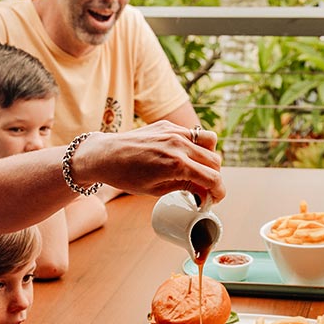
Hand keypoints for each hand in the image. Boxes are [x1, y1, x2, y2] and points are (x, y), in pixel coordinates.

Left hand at [74, 122, 224, 202]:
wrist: (105, 155)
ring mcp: (174, 132)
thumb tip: (204, 193)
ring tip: (198, 169)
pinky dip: (196, 145)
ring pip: (210, 142)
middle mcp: (179, 145)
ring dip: (209, 158)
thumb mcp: (157, 190)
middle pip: (215, 161)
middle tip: (205, 188)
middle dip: (214, 177)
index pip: (213, 178)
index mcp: (177, 165)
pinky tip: (185, 156)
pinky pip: (194, 133)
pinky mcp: (168, 125)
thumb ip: (186, 188)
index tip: (215, 198)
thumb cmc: (126, 176)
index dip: (219, 192)